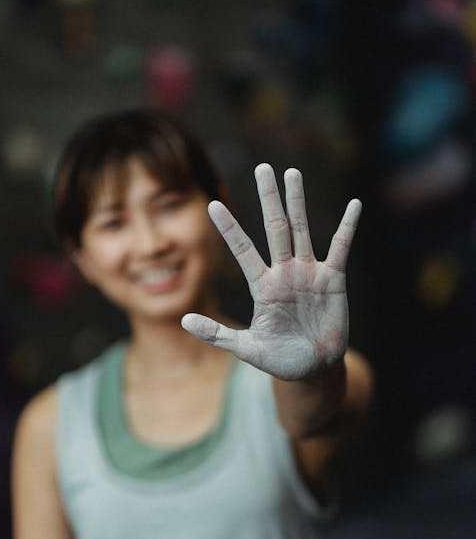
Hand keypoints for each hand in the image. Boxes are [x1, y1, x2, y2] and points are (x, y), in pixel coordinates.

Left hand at [181, 163, 361, 380]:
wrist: (312, 369)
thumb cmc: (278, 358)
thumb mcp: (245, 349)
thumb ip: (216, 334)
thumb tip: (184, 320)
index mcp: (262, 286)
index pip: (242, 250)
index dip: (229, 228)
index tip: (213, 205)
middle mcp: (284, 272)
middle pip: (274, 228)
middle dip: (268, 199)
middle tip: (262, 168)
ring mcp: (308, 273)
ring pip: (302, 230)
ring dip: (298, 202)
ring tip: (292, 173)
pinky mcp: (333, 279)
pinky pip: (340, 248)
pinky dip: (348, 227)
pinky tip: (354, 204)